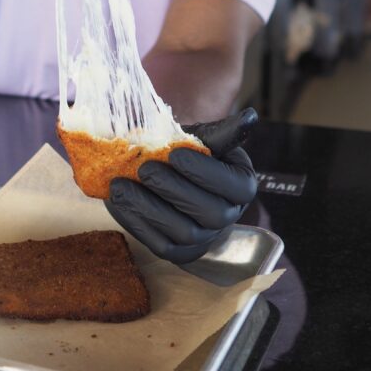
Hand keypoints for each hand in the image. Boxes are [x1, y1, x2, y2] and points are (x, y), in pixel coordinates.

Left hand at [105, 109, 258, 266]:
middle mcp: (228, 217)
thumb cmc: (189, 151)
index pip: (232, 185)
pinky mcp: (179, 252)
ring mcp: (204, 238)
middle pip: (209, 213)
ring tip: (122, 187)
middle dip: (174, 190)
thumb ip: (223, 132)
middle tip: (145, 169)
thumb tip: (250, 117)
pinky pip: (161, 244)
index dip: (204, 172)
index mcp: (241, 186)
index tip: (175, 154)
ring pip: (183, 232)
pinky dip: (138, 224)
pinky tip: (120, 203)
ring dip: (149, 209)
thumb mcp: (204, 138)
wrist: (167, 171)